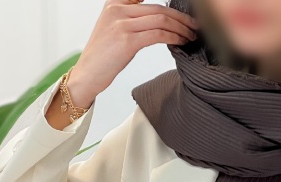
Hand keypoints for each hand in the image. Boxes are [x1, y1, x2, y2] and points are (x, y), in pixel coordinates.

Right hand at [67, 0, 199, 107]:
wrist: (87, 75)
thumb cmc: (102, 57)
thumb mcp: (113, 28)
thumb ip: (131, 18)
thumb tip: (156, 18)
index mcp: (114, 3)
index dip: (168, 5)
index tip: (182, 14)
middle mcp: (117, 9)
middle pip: (158, 8)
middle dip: (180, 17)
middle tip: (194, 25)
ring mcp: (122, 24)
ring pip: (161, 19)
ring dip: (181, 28)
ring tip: (191, 36)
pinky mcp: (127, 40)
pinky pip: (158, 34)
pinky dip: (173, 37)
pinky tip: (181, 42)